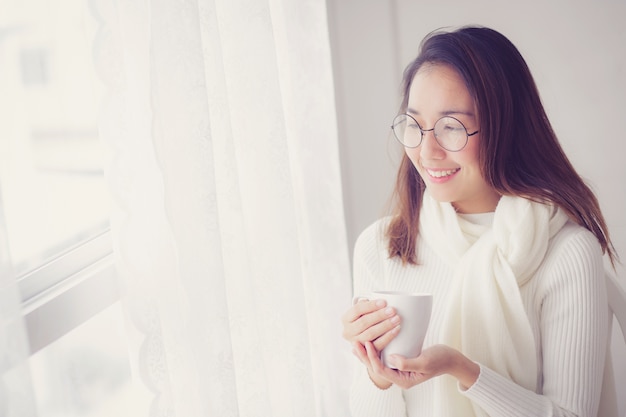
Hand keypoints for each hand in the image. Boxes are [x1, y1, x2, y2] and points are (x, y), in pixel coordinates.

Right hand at [341, 298, 400, 351]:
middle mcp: (348, 331)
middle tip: (392, 311)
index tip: (384, 302)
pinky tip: (396, 330)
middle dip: (380, 316)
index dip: (371, 306)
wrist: (362, 335)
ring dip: (385, 326)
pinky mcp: (366, 352)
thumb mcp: (362, 311)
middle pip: (364, 322)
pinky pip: (377, 345)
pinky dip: (388, 337)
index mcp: (346, 319)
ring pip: (370, 334)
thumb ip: (368, 305)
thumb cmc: (365, 319)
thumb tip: (383, 302)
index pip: (357, 310)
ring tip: (396, 319)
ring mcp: (356, 342)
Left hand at [356, 342, 478, 389]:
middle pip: (376, 367)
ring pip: (379, 362)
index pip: (381, 370)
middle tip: (355, 342)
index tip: (366, 343)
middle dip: (365, 356)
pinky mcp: (401, 361)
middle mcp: (399, 376)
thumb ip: (408, 363)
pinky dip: (376, 350)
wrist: (451, 359)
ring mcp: (400, 369)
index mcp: (403, 380)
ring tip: (357, 342)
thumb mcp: (425, 361)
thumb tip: (391, 359)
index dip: (372, 358)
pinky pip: (385, 357)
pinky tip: (369, 342)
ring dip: (368, 353)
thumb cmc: (440, 360)